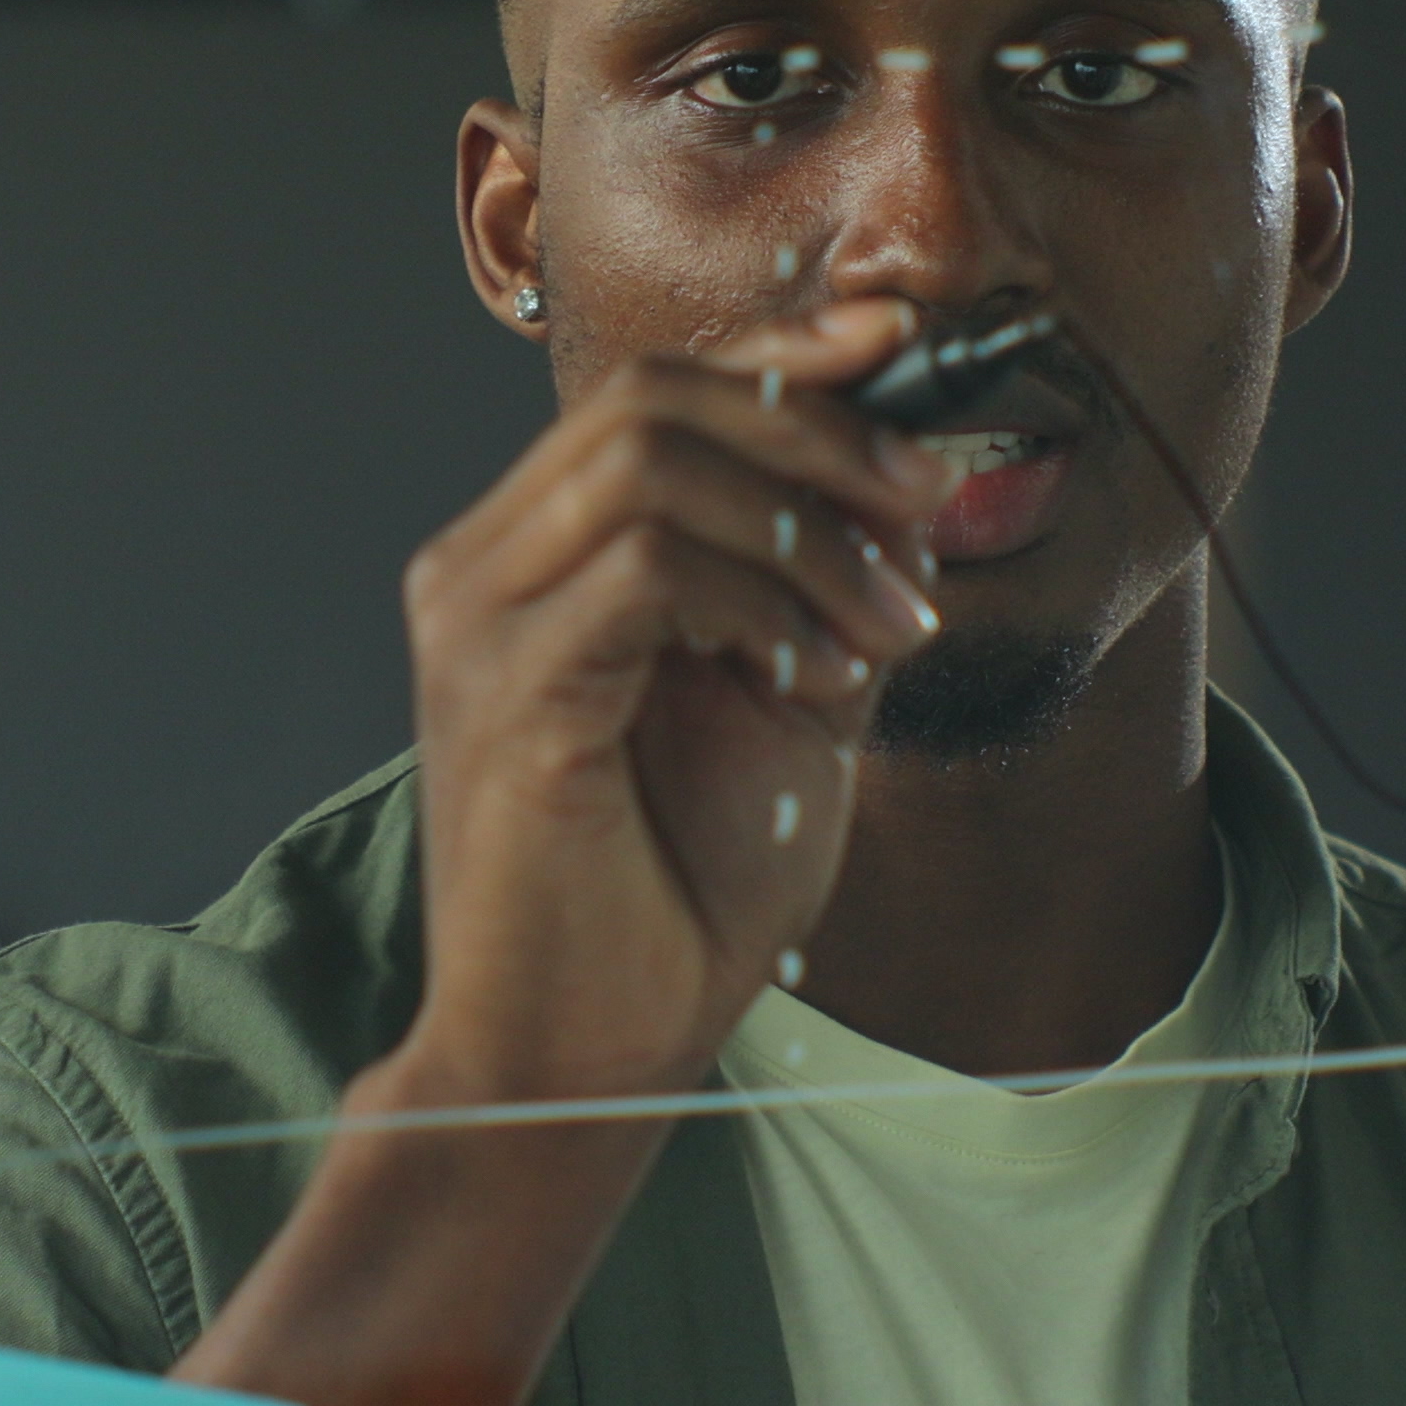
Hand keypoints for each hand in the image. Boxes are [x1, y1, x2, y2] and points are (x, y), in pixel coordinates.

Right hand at [395, 298, 956, 1104]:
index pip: (651, 390)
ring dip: (808, 527)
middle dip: (818, 428)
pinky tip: (817, 673)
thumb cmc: (670, 895)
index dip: (783, 349)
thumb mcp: (782, 702)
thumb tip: (908, 476)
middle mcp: (480, 567)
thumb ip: (818, 584)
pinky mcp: (509, 693)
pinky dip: (762, 598)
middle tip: (928, 502)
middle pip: (650, 395)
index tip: (905, 346)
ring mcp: (478, 623)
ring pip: (653, 463)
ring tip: (887, 626)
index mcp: (533, 556)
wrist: (584, 1058)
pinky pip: (649, 569)